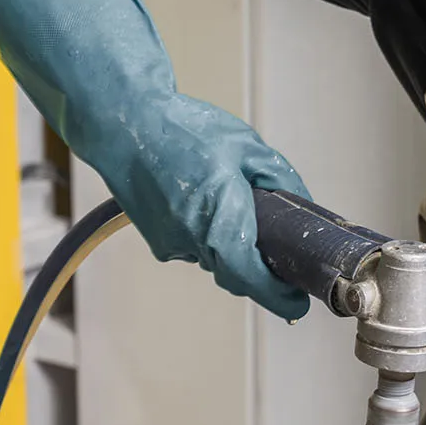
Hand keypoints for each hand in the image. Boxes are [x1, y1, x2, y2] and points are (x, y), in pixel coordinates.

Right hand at [0, 0, 312, 319]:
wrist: (123, 122)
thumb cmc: (184, 129)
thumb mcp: (248, 147)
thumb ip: (281, 180)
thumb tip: (302, 205)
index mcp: (221, 227)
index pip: (256, 283)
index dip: (282, 297)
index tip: (299, 301)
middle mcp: (194, 245)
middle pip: (238, 274)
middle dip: (260, 265)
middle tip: (279, 242)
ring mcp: (172, 245)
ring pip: (216, 258)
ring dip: (230, 242)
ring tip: (230, 197)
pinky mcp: (157, 240)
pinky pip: (193, 247)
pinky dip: (206, 232)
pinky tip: (201, 195)